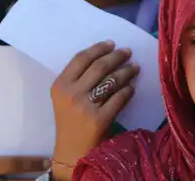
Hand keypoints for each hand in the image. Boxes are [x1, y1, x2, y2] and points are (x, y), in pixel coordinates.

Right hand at [50, 40, 139, 179]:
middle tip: (128, 52)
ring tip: (135, 67)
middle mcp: (71, 94)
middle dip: (116, 56)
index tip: (111, 43)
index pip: (81, 58)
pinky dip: (128, 91)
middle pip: (99, 66)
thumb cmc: (70, 120)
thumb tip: (105, 56)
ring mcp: (85, 107)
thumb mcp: (64, 97)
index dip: (98, 48)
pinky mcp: (99, 119)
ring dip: (126, 71)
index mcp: (60, 85)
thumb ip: (77, 79)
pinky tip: (132, 88)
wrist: (72, 151)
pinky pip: (118, 98)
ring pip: (111, 80)